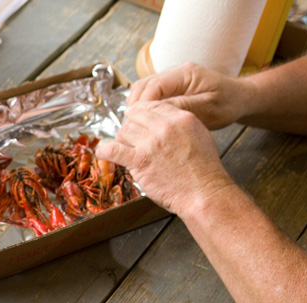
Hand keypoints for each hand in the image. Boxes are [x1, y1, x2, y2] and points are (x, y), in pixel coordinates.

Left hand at [95, 101, 237, 216]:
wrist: (203, 191)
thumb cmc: (204, 169)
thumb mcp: (199, 135)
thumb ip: (180, 125)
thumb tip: (164, 122)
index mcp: (181, 118)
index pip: (152, 106)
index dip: (140, 112)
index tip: (134, 118)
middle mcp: (164, 127)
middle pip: (135, 117)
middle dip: (130, 125)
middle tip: (128, 136)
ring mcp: (150, 143)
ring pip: (124, 131)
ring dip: (120, 140)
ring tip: (123, 148)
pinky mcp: (139, 161)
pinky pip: (113, 150)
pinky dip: (105, 151)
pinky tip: (102, 153)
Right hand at [128, 62, 248, 130]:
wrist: (240, 99)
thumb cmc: (228, 104)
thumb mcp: (207, 109)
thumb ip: (181, 107)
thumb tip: (154, 111)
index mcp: (186, 74)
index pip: (153, 85)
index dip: (141, 105)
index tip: (134, 123)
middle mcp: (176, 73)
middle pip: (143, 86)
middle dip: (134, 107)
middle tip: (130, 127)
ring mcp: (172, 80)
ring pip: (143, 91)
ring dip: (136, 109)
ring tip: (134, 127)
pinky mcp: (171, 89)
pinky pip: (151, 97)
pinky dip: (144, 110)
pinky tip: (145, 124)